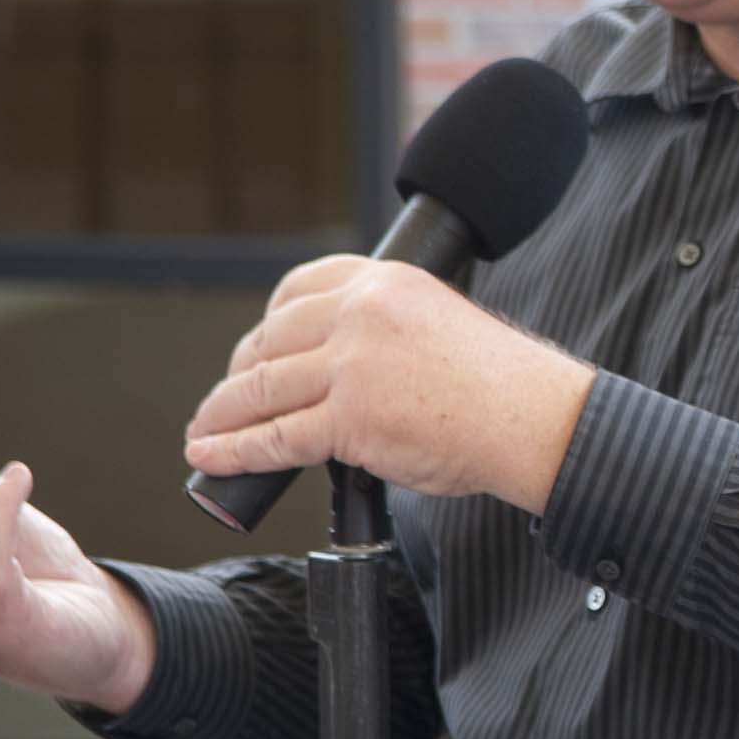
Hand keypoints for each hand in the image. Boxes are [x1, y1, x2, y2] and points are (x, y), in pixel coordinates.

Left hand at [184, 256, 597, 510]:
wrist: (533, 419)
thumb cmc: (501, 386)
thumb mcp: (438, 321)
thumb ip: (385, 330)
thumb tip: (335, 370)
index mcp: (384, 282)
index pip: (299, 289)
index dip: (264, 324)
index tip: (254, 348)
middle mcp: (361, 313)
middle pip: (269, 341)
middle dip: (238, 375)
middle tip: (226, 401)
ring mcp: (351, 365)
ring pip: (261, 390)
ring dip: (222, 414)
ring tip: (205, 432)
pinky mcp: (349, 419)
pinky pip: (274, 438)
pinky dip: (234, 451)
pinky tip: (212, 456)